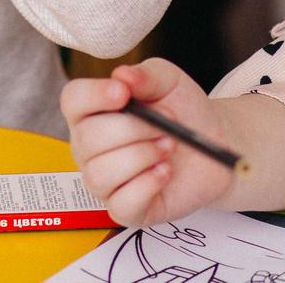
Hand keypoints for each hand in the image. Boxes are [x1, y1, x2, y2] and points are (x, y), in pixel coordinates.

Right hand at [64, 60, 237, 226]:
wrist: (212, 143)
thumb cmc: (181, 110)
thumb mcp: (168, 81)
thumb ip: (145, 75)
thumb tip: (123, 76)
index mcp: (92, 111)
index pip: (72, 100)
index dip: (93, 96)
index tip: (123, 93)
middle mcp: (89, 147)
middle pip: (88, 139)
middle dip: (134, 130)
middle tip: (164, 126)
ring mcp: (104, 180)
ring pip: (101, 174)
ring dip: (142, 157)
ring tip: (168, 148)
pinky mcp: (125, 209)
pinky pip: (121, 204)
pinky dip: (147, 186)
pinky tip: (164, 172)